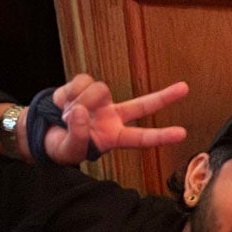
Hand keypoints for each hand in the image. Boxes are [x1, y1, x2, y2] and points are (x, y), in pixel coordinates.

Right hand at [39, 74, 189, 164]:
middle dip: (164, 97)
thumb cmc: (63, 146)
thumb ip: (76, 135)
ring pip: (100, 90)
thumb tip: (80, 111)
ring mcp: (101, 101)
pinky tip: (62, 104)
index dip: (161, 136)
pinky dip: (67, 93)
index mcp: (114, 137)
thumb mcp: (70, 150)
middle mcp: (113, 117)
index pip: (141, 138)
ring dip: (79, 101)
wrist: (45, 132)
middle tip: (186, 88)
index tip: (182, 134)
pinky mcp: (86, 86)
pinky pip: (81, 81)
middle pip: (143, 105)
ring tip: (65, 116)